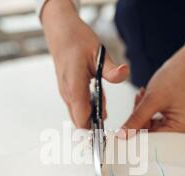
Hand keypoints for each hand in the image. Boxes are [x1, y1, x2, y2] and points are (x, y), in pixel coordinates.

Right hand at [41, 0, 128, 127]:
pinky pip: (78, 107)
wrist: (60, 31)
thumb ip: (111, 69)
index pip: (81, 118)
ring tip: (104, 106)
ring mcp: (66, 93)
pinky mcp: (68, 91)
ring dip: (92, 117)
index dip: (92, 130)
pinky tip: (100, 99)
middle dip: (95, 126)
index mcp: (74, 86)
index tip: (105, 136)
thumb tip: (124, 74)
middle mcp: (68, 93)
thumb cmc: (77, 40)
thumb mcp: (98, 52)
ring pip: (79, 115)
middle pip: (80, 121)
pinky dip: (89, 108)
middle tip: (110, 122)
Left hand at [117, 45, 184, 137]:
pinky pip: (151, 122)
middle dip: (139, 121)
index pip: (155, 140)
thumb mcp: (151, 100)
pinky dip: (144, 112)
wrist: (184, 65)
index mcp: (182, 128)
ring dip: (140, 114)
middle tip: (136, 105)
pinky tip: (144, 99)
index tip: (123, 133)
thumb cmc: (175, 79)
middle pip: (151, 135)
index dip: (138, 136)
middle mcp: (181, 130)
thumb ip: (136, 119)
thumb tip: (122, 134)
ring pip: (148, 128)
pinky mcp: (169, 120)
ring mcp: (175, 125)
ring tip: (142, 97)